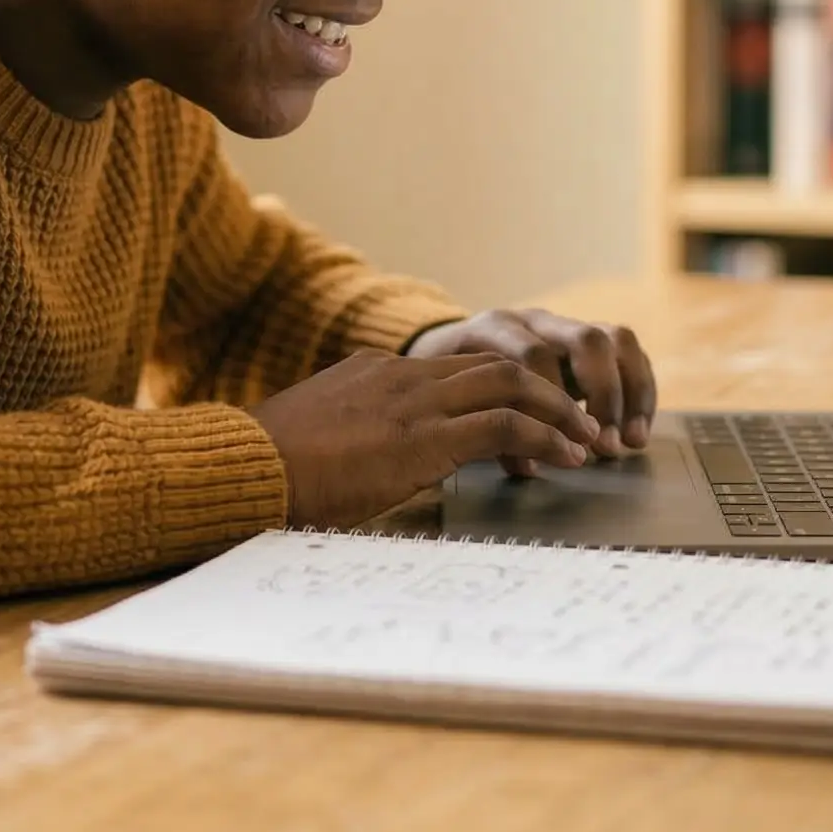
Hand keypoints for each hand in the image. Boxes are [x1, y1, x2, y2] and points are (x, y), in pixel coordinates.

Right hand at [248, 351, 601, 527]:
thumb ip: (352, 434)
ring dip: (558, 410)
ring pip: (511, 384)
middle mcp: (401, 375)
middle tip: (581, 418)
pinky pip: (503, 426)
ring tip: (588, 438)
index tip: (527, 413)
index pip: (455, 368)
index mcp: (374, 371)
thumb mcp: (317, 435)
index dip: (501, 391)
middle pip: (494, 364)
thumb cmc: (268, 466)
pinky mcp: (423, 437)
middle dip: (546, 390)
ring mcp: (413, 402)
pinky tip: (566, 457)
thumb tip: (371, 461)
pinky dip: (543, 437)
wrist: (243, 467)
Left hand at [404, 307, 656, 464]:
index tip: (561, 447)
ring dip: (630, 393)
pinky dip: (640, 390)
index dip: (549, 401)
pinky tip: (638, 430)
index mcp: (495, 328)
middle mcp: (535, 320)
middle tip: (604, 445)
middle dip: (603, 395)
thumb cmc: (450, 388)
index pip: (533, 355)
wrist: (448, 351)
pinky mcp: (588, 339)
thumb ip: (486, 428)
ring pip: (614, 339)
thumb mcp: (455, 401)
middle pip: (586, 340)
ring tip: (632, 442)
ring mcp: (565, 325)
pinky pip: (628, 352)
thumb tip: (528, 465)